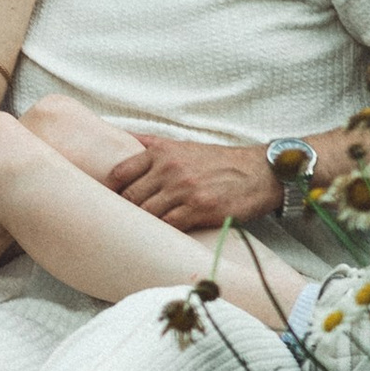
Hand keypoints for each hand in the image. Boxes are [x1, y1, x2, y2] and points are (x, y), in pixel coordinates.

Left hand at [104, 134, 280, 230]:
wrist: (259, 172)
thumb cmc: (218, 162)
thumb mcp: (183, 145)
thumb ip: (151, 144)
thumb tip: (121, 136)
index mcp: (162, 152)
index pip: (119, 173)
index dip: (111, 191)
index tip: (110, 201)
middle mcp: (170, 168)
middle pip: (130, 196)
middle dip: (125, 211)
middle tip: (125, 222)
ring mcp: (185, 189)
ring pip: (147, 213)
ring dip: (144, 224)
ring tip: (144, 230)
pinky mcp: (200, 208)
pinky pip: (169, 225)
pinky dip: (163, 231)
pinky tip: (165, 234)